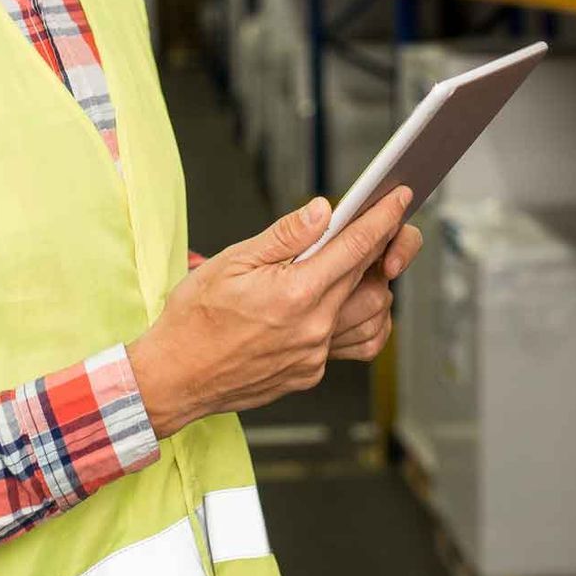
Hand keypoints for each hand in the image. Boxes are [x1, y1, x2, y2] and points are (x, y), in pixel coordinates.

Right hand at [125, 187, 412, 439]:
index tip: (400, 198)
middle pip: (374, 279)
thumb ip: (285, 235)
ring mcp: (315, 356)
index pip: (356, 247)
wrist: (174, 377)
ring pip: (374, 316)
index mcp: (295, 293)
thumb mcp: (232, 261)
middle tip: (382, 226)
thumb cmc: (194, 317)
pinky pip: (355, 345)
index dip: (383, 218)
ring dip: (376, 285)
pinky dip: (363, 321)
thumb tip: (324, 211)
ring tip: (361, 264)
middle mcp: (313, 328)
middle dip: (386, 247)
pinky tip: (349, 304)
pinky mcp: (310, 373)